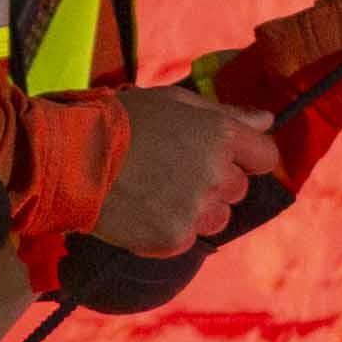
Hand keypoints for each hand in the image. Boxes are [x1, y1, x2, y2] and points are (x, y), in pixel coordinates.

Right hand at [93, 85, 280, 254]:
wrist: (72, 158)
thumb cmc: (122, 121)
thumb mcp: (175, 103)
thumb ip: (228, 114)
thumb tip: (269, 120)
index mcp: (221, 135)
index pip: (266, 157)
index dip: (248, 158)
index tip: (227, 159)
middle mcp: (216, 174)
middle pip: (238, 189)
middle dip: (215, 183)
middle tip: (173, 171)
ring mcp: (196, 210)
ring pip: (218, 218)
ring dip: (196, 209)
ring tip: (157, 192)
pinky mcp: (174, 239)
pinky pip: (188, 238)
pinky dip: (170, 229)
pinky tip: (143, 210)